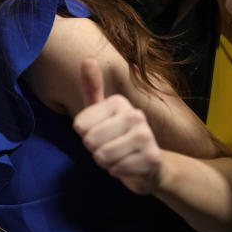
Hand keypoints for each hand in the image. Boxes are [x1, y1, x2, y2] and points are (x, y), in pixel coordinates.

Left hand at [73, 58, 162, 193]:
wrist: (147, 164)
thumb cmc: (116, 136)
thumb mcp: (100, 112)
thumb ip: (92, 88)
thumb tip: (87, 59)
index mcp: (119, 102)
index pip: (80, 125)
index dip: (84, 135)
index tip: (99, 132)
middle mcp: (135, 114)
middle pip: (90, 141)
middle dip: (94, 150)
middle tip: (108, 147)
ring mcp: (147, 136)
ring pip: (103, 156)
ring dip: (105, 162)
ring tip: (118, 156)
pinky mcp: (152, 157)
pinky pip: (117, 169)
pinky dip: (117, 172)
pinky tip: (128, 166)